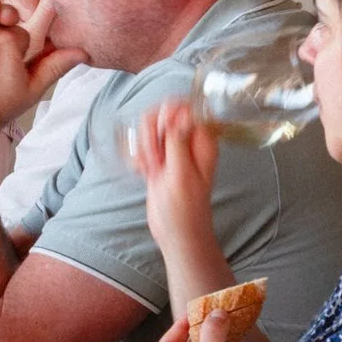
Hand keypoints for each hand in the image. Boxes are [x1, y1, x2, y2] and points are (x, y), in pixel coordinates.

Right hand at [122, 96, 219, 241]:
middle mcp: (189, 142)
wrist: (176, 234)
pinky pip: (143, 145)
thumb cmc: (185, 209)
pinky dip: (139, 157)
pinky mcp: (159, 160)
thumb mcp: (181, 174)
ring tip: (150, 168)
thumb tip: (180, 111)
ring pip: (150, 128)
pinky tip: (143, 173)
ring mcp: (173, 150)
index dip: (170, 113)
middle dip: (152, 132)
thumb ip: (179, 141)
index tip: (162, 131)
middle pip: (164, 113)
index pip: (188, 107)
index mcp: (202, 142)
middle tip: (155, 157)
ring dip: (144, 146)